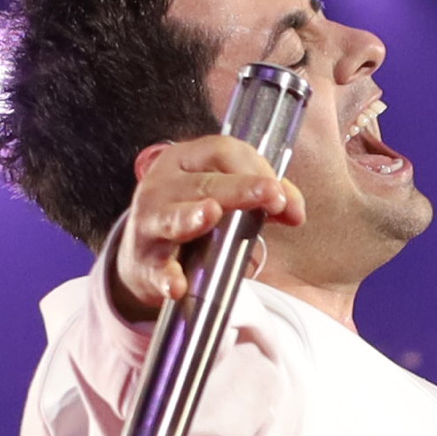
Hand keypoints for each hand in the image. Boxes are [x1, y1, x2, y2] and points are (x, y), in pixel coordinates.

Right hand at [112, 134, 306, 315]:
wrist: (142, 258)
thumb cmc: (190, 216)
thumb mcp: (222, 197)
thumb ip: (262, 198)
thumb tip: (294, 211)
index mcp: (184, 161)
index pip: (223, 151)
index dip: (256, 168)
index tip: (280, 194)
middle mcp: (162, 185)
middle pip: (204, 182)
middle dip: (241, 189)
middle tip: (272, 197)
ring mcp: (149, 223)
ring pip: (172, 217)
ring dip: (191, 216)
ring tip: (210, 213)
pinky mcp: (145, 262)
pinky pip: (157, 269)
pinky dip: (167, 277)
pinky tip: (177, 284)